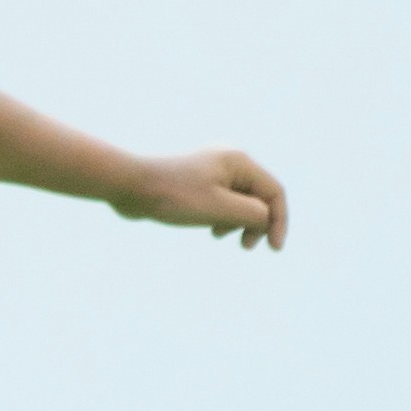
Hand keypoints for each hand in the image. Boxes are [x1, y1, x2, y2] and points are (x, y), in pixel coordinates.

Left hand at [128, 148, 289, 248]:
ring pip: (241, 200)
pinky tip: (211, 230)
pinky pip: (224, 201)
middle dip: (257, 223)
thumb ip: (252, 214)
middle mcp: (229, 160)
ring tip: (219, 235)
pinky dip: (224, 217)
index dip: (279, 221)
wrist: (130, 186)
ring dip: (239, 222)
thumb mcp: (219, 209)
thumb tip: (267, 218)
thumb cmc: (174, 196)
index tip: (274, 249)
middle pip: (259, 196)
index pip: (274, 192)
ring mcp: (213, 169)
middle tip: (245, 246)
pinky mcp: (199, 181)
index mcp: (239, 161)